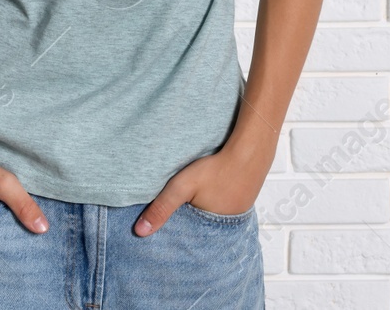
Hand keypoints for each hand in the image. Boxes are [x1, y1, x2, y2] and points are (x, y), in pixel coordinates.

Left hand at [133, 138, 272, 235]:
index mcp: (212, 230)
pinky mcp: (243, 201)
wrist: (250, 149)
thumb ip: (161, 208)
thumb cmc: (217, 168)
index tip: (166, 229)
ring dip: (202, 212)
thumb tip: (139, 232)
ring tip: (194, 202)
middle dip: (189, 225)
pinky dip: (215, 203)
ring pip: (212, 218)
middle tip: (180, 211)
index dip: (177, 234)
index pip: (189, 240)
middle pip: (201, 230)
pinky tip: (211, 192)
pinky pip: (224, 208)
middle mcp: (228, 228)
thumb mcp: (183, 187)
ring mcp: (238, 214)